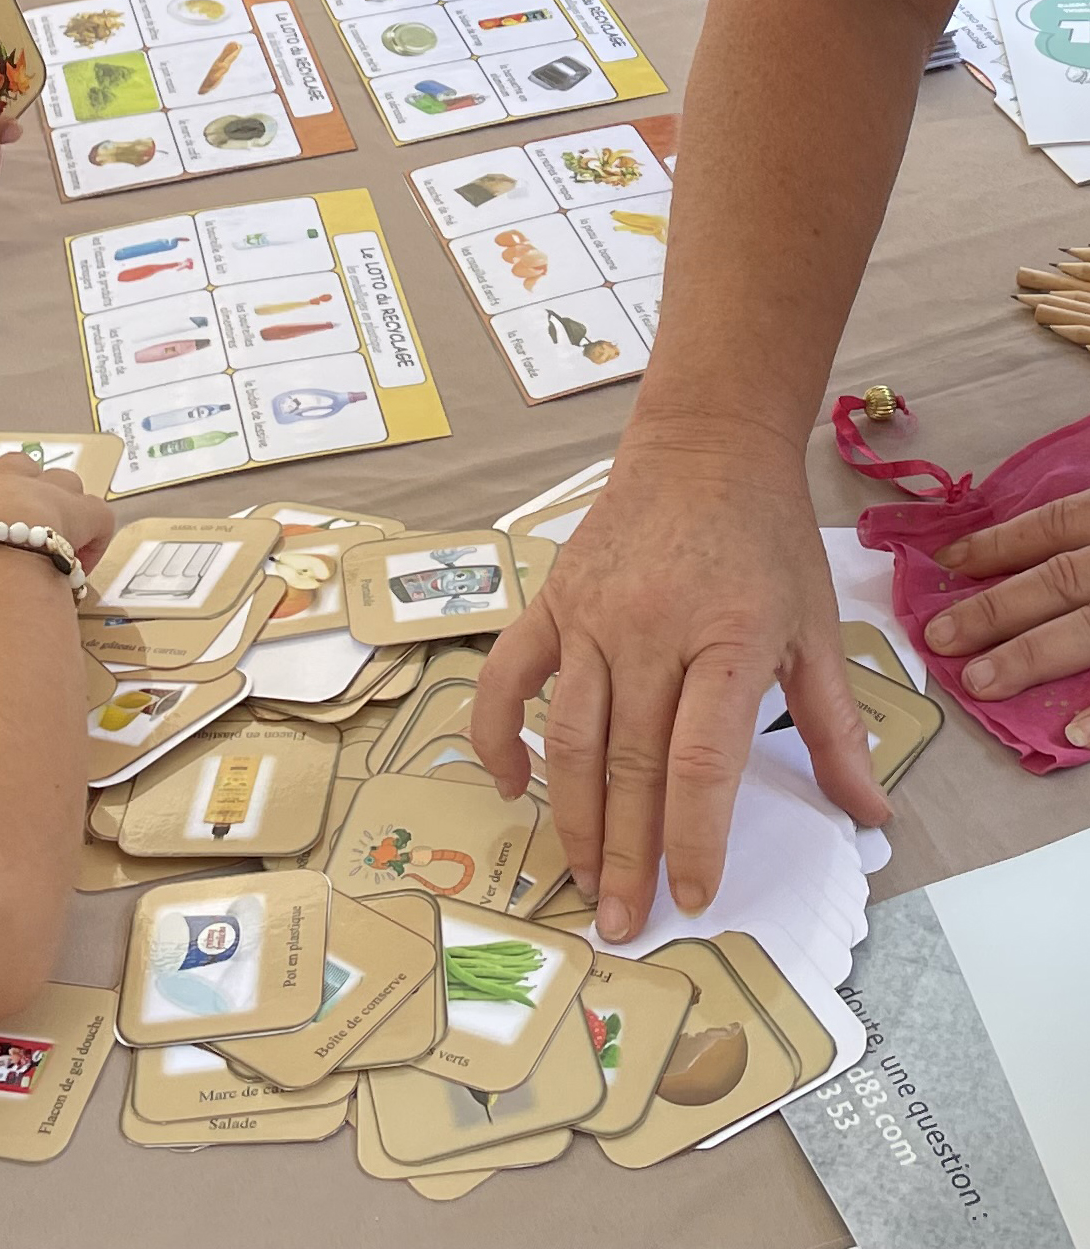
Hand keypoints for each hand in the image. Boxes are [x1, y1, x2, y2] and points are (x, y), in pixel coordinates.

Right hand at [0, 453, 114, 658]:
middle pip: (16, 467)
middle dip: (22, 490)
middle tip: (22, 533)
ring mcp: (42, 494)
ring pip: (61, 481)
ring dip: (62, 507)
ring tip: (56, 544)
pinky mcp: (79, 511)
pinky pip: (97, 515)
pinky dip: (95, 538)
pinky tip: (83, 567)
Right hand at [469, 449, 888, 944]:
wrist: (702, 447)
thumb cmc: (766, 537)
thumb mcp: (815, 626)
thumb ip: (838, 727)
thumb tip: (873, 815)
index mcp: (729, 641)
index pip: (701, 762)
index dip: (694, 838)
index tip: (692, 897)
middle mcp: (652, 633)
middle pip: (629, 764)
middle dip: (626, 853)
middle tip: (622, 921)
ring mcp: (592, 617)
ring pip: (567, 737)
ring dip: (571, 816)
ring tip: (581, 877)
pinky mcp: (551, 603)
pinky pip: (506, 678)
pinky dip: (497, 735)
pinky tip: (510, 786)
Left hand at [928, 494, 1089, 743]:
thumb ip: (1085, 531)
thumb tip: (1017, 548)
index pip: (1056, 525)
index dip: (998, 545)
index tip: (945, 562)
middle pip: (1062, 581)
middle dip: (996, 610)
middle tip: (939, 638)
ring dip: (1032, 658)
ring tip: (979, 683)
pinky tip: (1071, 735)